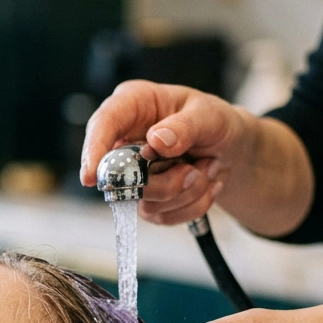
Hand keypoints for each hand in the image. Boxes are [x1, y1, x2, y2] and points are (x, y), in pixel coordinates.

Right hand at [80, 79, 250, 226]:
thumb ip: (187, 126)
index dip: (94, 151)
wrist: (230, 150)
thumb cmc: (215, 122)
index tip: (91, 178)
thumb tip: (156, 140)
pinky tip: (202, 183)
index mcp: (133, 105)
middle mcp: (125, 141)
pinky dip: (191, 205)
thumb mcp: (210, 116)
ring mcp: (132, 174)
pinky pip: (162, 216)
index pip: (103, 124)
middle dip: (165, 182)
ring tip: (204, 168)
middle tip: (195, 170)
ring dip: (185, 192)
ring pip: (146, 202)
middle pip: (123, 176)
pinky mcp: (145, 199)